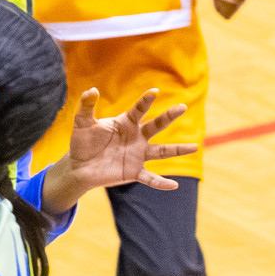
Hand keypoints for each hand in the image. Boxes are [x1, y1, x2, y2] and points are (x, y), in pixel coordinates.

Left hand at [68, 89, 193, 191]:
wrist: (79, 166)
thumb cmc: (83, 142)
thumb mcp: (82, 122)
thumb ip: (86, 106)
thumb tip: (91, 89)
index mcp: (126, 123)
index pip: (138, 110)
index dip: (145, 101)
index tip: (154, 92)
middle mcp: (136, 137)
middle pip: (156, 126)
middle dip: (168, 116)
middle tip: (182, 107)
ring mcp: (137, 155)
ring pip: (161, 151)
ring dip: (178, 149)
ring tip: (195, 147)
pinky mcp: (134, 172)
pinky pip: (151, 178)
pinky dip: (161, 183)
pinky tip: (173, 185)